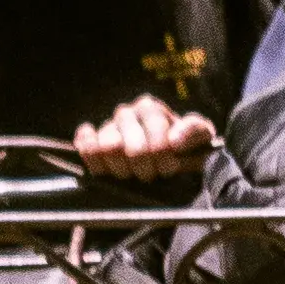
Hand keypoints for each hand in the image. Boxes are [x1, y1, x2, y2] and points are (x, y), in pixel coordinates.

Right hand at [72, 95, 216, 180]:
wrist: (169, 160)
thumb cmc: (185, 149)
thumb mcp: (200, 139)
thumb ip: (194, 133)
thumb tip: (174, 141)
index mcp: (150, 109)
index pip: (151, 133)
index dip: (162, 155)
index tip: (170, 168)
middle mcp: (126, 114)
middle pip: (129, 145)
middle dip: (143, 168)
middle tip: (152, 175)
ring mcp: (107, 127)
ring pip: (107, 147)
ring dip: (122, 170)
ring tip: (133, 175)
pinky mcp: (91, 141)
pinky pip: (84, 142)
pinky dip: (92, 156)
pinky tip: (106, 168)